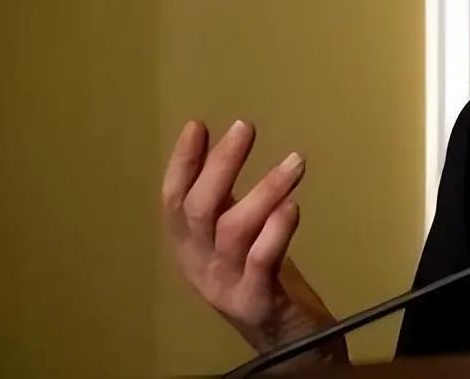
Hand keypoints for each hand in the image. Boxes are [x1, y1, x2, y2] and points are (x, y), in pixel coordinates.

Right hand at [162, 120, 346, 361]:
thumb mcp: (235, 239)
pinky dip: (276, 231)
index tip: (198, 126)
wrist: (286, 343)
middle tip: (245, 127)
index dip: (182, 163)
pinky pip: (262, 261)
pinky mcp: (258, 301)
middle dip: (220, 165)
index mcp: (190, 247)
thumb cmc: (262, 280)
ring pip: (234, 231)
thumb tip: (226, 147)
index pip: (174, 201)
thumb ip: (227, 204)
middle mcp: (199, 265)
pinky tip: (293, 207)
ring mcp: (226, 284)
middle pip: (199, 210)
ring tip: (295, 162)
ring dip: (264, 190)